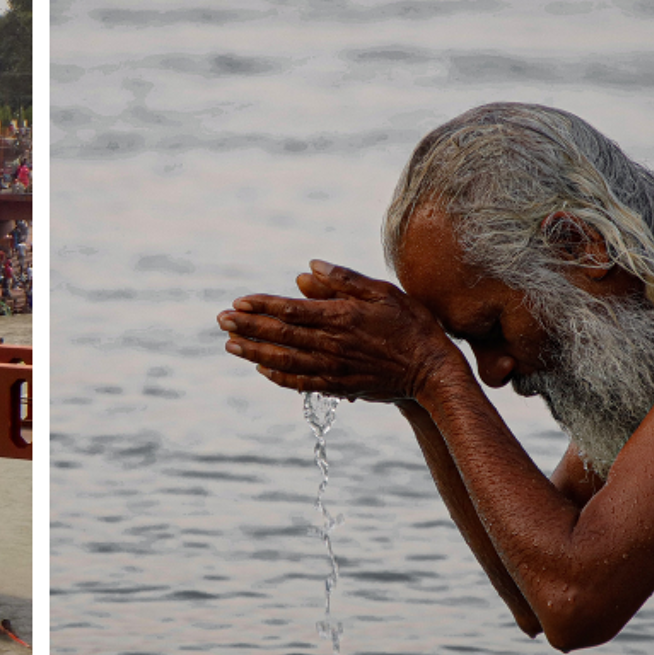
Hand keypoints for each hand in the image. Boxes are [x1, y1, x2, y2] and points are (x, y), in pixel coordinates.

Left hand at [218, 260, 458, 401]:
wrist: (432, 372)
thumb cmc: (411, 324)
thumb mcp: (383, 291)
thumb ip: (343, 279)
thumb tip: (307, 268)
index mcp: (341, 317)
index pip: (291, 310)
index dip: (261, 306)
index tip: (238, 302)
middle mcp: (332, 344)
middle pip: (280, 336)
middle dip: (247, 328)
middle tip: (221, 322)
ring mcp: (333, 368)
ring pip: (284, 361)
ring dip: (254, 353)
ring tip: (231, 346)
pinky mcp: (338, 387)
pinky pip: (300, 382)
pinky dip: (277, 376)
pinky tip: (262, 370)